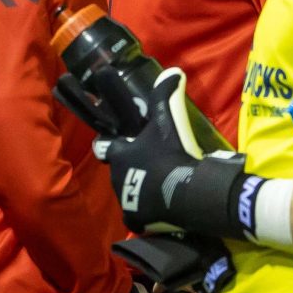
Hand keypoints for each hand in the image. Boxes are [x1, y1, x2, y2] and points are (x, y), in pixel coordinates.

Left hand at [103, 69, 247, 238]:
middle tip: (151, 166)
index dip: (111, 145)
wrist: (186, 193)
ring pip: (128, 193)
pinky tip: (162, 207)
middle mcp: (116, 178)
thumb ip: (166, 96)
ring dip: (140, 189)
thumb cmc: (172, 153)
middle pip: (119, 171)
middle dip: (130, 168)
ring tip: (160, 187)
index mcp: (120, 154)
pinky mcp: (134, 220)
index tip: (116, 144)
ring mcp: (124, 201)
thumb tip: (172, 72)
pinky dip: (146, 212)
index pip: (105, 146)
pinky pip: (137, 215)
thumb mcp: (169, 121)